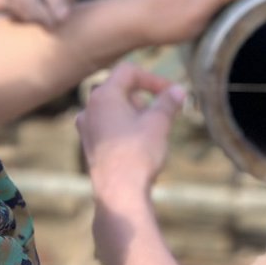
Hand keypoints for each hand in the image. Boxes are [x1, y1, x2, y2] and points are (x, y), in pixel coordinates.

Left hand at [78, 63, 184, 200]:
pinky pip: (108, 127)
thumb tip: (178, 90)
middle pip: (119, 90)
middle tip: (162, 114)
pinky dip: (124, 128)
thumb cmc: (137, 154)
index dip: (153, 78)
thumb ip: (168, 102)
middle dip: (144, 98)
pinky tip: (139, 145)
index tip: (171, 92)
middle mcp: (89, 108)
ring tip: (152, 130)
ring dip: (135, 114)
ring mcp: (86, 128)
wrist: (119, 192)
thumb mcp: (159, 123)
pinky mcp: (89, 146)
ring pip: (113, 110)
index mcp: (103, 95)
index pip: (128, 72)